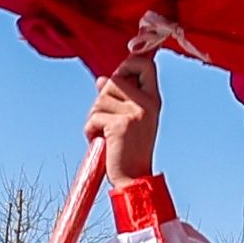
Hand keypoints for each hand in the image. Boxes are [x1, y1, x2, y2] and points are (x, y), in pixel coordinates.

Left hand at [87, 41, 164, 184]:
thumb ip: (118, 98)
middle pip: (113, 80)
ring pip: (100, 100)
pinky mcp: (120, 124)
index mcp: (153, 100)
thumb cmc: (129, 151)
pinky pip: (94, 117)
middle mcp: (147, 103)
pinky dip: (90, 131)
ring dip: (94, 118)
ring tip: (106, 135)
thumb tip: (101, 80)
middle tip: (107, 122)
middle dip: (102, 101)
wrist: (133, 178)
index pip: (145, 65)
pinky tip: (102, 142)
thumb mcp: (129, 120)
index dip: (128, 63)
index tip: (118, 75)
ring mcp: (135, 113)